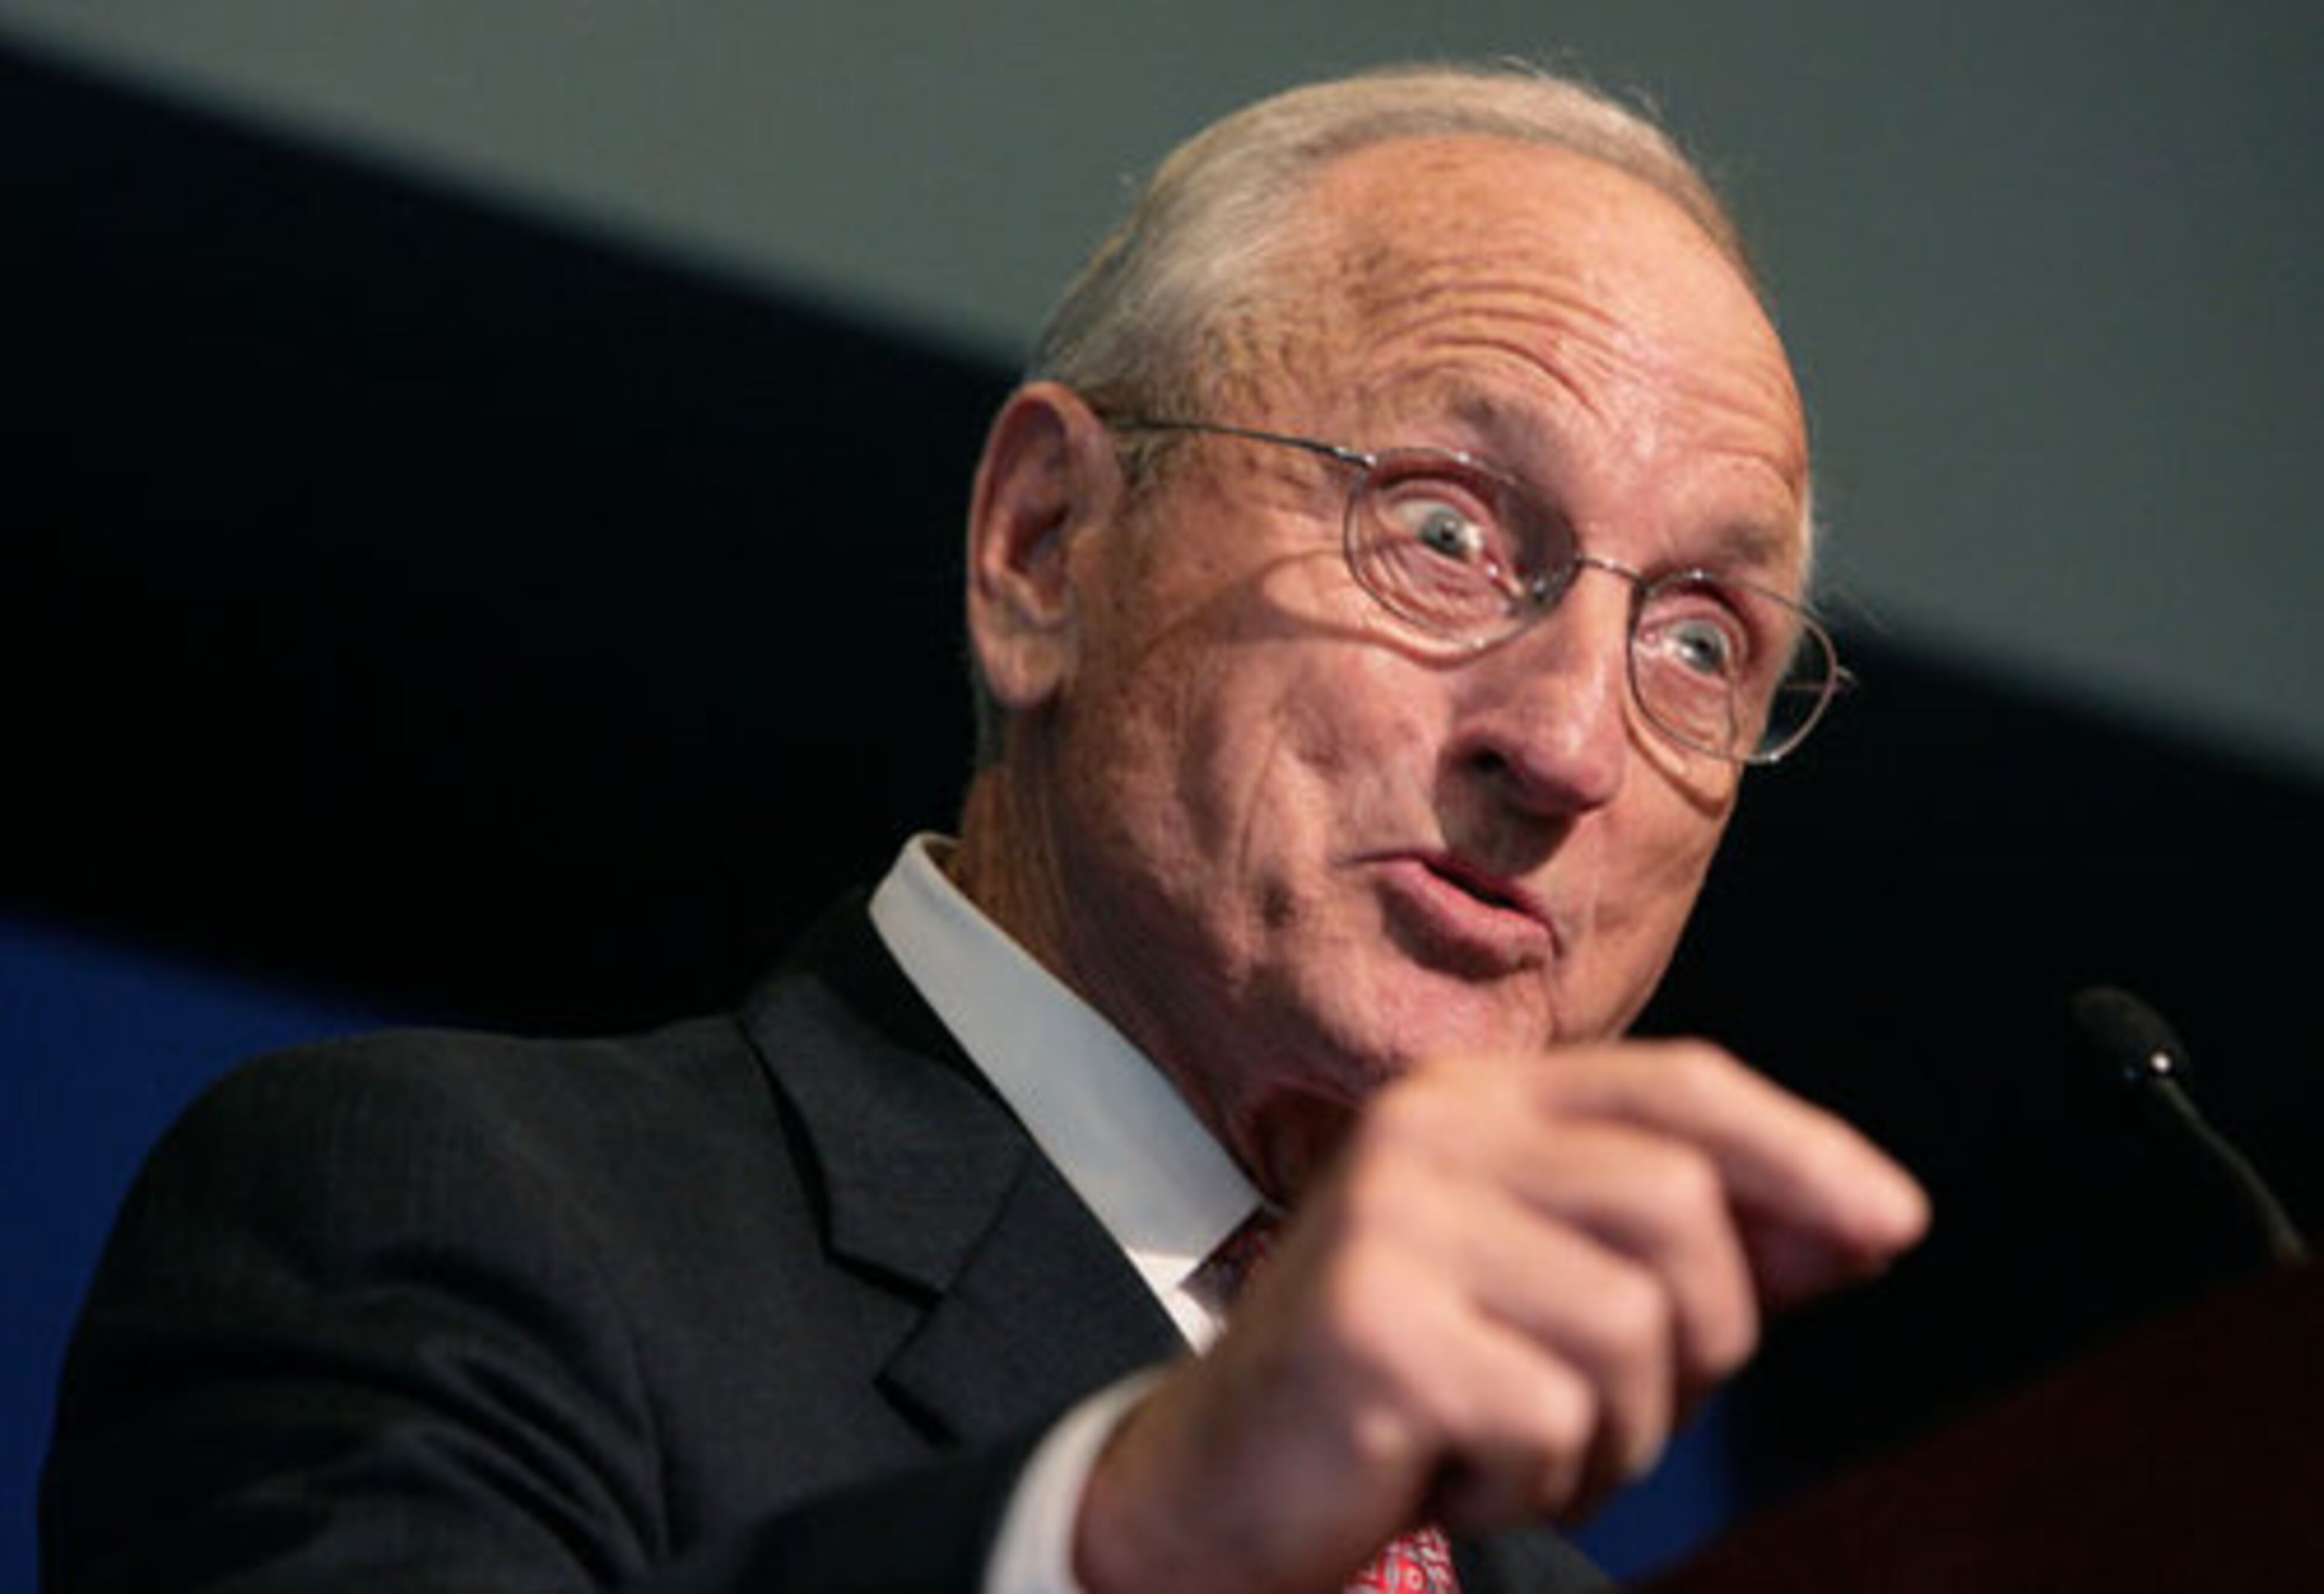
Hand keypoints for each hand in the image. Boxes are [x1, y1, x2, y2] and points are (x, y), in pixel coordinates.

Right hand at [1073, 1040, 1928, 1593]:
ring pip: (1634, 1326)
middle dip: (1701, 1340)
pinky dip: (1534, 1482)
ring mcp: (1392, 1224)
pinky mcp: (1375, 1331)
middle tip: (1607, 1408)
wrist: (1223, 1484)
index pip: (1676, 1085)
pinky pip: (1555, 1420)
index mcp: (1471, 1102)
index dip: (1802, 1151)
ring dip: (1613, 1431)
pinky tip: (1456, 1471)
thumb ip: (1693, 1245)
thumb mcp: (1557, 1291)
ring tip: (1517, 1440)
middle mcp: (1425, 1133)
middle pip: (1680, 1208)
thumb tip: (1872, 1222)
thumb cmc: (1414, 1385)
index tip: (1896, 1227)